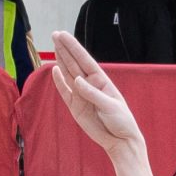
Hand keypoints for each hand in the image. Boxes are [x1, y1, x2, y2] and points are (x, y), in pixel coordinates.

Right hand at [49, 31, 145, 152]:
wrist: (119, 140)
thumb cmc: (121, 121)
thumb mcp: (110, 106)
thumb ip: (92, 93)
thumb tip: (76, 80)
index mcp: (101, 80)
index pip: (84, 60)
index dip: (73, 47)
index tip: (63, 35)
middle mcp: (90, 85)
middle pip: (74, 63)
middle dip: (65, 49)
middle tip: (54, 34)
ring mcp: (81, 95)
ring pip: (68, 74)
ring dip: (61, 60)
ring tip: (54, 46)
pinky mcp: (75, 107)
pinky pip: (65, 92)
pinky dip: (59, 81)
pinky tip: (54, 69)